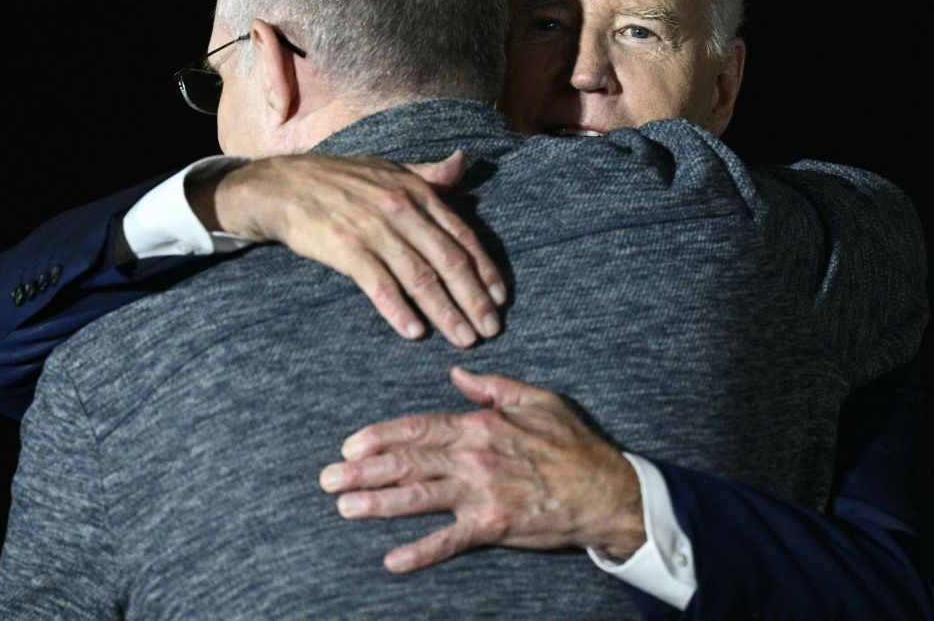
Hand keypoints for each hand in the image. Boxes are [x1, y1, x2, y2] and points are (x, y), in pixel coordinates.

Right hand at [189, 151, 505, 347]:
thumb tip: (463, 163)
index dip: (485, 270)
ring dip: (446, 312)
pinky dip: (399, 310)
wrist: (283, 185)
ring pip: (420, 277)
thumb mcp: (389, 168)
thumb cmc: (340, 179)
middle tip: (491, 330)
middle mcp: (401, 210)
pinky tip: (415, 332)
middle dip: (474, 299)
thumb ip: (429, 175)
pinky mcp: (346, 249)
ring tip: (463, 337)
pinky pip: (379, 285)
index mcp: (417, 192)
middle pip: (448, 261)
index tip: (501, 299)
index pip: (462, 236)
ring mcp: (374, 230)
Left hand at [319, 367, 644, 572]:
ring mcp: (482, 493)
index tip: (350, 444)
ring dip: (377, 504)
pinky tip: (392, 560)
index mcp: (480, 425)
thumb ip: (493, 386)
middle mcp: (474, 458)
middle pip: (407, 462)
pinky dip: (421, 552)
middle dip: (363, 471)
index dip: (380, 436)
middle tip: (326, 478)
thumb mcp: (537, 399)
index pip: (418, 427)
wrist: (607, 491)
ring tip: (344, 508)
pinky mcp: (495, 526)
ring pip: (418, 498)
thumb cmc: (573, 444)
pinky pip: (450, 541)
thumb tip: (456, 372)